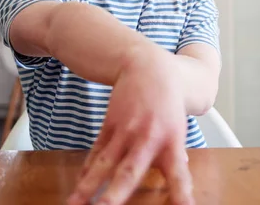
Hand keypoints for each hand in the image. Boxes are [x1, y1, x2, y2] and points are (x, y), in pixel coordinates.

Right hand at [67, 51, 193, 204]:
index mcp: (172, 142)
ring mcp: (125, 132)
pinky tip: (77, 187)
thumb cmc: (167, 101)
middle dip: (114, 195)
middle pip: (129, 172)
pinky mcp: (110, 125)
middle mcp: (146, 139)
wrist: (149, 68)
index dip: (182, 195)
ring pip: (104, 164)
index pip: (179, 175)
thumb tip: (179, 174)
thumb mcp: (178, 128)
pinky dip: (86, 171)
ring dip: (87, 187)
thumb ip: (175, 155)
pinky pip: (96, 152)